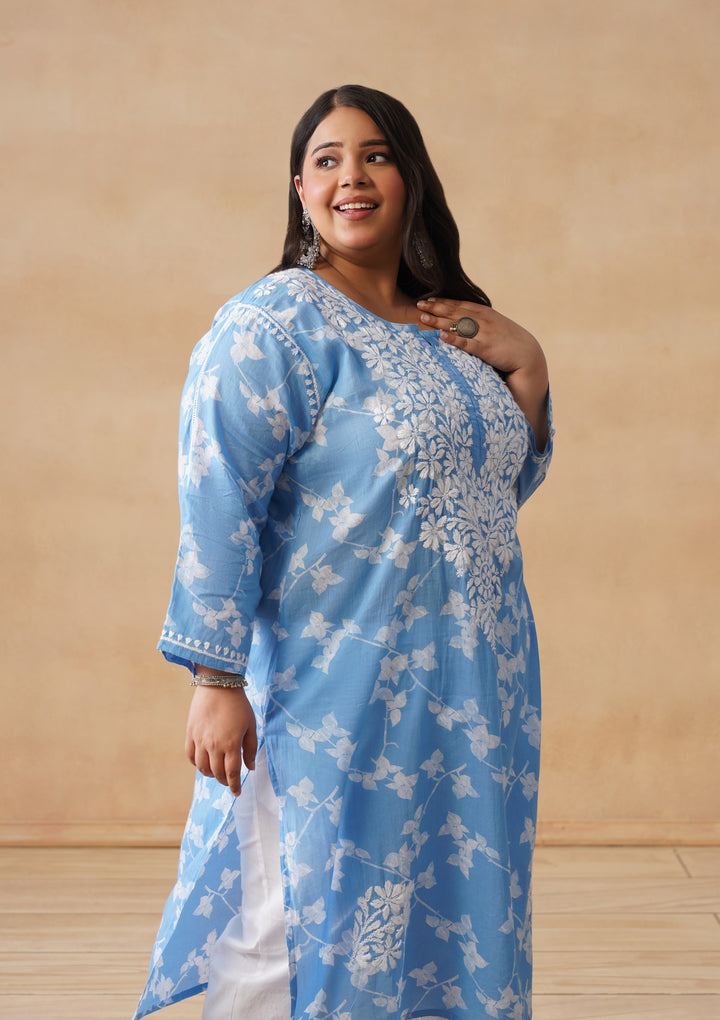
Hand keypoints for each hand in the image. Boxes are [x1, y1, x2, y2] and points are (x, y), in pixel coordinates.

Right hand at [185, 684, 256, 796]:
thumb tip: (250, 767)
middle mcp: (214, 745)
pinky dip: (196, 764)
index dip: (235, 786)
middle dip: (224, 781)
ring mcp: (200, 740)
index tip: (237, 793)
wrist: (218, 685)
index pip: (232, 773)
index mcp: (232, 744)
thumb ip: (250, 748)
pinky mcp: (190, 734)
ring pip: (202, 767)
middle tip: (229, 781)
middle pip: (217, 773)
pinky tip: (203, 763)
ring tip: (216, 773)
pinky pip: (190, 756)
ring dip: (210, 774)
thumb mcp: (251, 726)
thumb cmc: (239, 705)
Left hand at [417, 298, 548, 449]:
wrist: (527, 355)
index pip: (459, 304)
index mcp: (484, 313)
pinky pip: (466, 344)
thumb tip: (462, 320)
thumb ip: (479, 321)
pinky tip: (442, 337)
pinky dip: (454, 339)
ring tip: (423, 318)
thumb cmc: (509, 341)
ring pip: (457, 325)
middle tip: (418, 305)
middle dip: (435, 308)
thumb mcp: (495, 325)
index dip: (442, 302)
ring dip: (439, 321)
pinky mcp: (485, 349)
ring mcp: (484, 334)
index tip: (426, 299)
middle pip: (454, 312)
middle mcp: (482, 320)